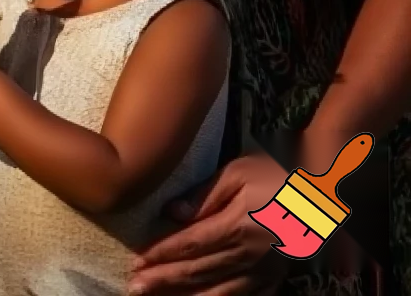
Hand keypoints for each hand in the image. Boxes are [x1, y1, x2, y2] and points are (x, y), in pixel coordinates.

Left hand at [128, 153, 289, 294]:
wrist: (322, 195)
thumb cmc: (276, 175)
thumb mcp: (239, 172)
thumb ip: (205, 195)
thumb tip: (171, 213)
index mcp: (238, 226)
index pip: (190, 244)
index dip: (161, 254)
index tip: (137, 260)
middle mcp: (249, 255)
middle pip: (198, 271)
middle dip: (164, 280)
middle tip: (135, 286)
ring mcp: (263, 272)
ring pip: (217, 291)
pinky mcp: (273, 279)